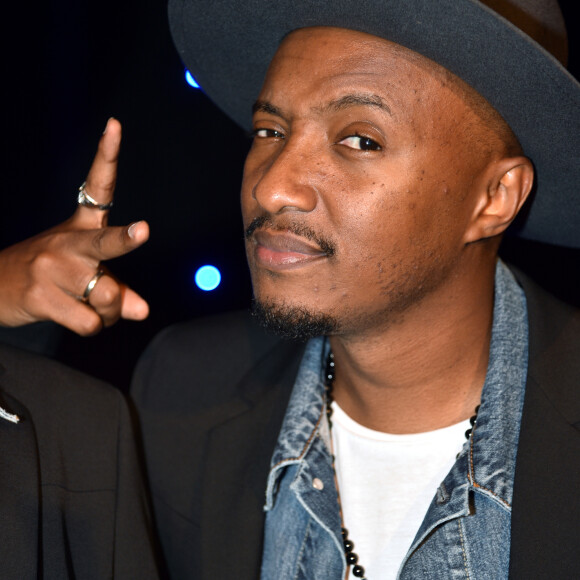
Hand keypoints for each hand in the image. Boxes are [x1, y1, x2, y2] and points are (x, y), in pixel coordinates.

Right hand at [0, 118, 149, 335]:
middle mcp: (67, 243)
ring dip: (108, 313)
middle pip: (105, 243)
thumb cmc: (50, 276)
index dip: (107, 156)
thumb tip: (141, 311)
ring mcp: (52, 268)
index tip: (115, 126)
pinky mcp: (41, 296)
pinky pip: (89, 322)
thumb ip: (117, 289)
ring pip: (106, 296)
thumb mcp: (83, 274)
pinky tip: (76, 318)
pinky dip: (92, 326)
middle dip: (125, 240)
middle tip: (142, 231)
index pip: (98, 186)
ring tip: (90, 308)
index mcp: (80, 227)